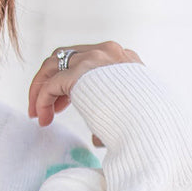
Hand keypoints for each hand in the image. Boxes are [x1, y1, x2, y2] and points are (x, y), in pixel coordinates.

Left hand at [28, 40, 143, 148]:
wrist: (154, 126)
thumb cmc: (146, 127)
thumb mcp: (131, 113)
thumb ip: (112, 116)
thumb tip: (97, 138)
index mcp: (124, 59)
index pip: (86, 58)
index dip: (68, 80)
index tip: (61, 106)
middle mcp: (109, 52)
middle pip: (65, 57)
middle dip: (50, 82)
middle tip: (43, 110)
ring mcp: (95, 59)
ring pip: (52, 65)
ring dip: (39, 89)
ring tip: (37, 115)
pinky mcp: (81, 73)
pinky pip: (51, 85)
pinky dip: (42, 101)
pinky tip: (43, 119)